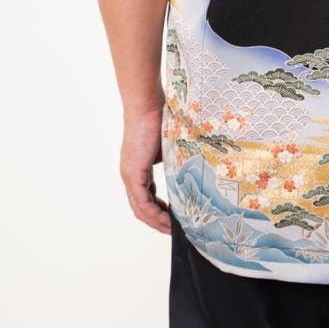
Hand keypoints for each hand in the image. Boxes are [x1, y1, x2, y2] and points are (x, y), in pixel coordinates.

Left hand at [120, 103, 171, 234]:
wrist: (146, 105)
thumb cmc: (158, 116)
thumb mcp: (169, 144)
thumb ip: (174, 158)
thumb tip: (191, 166)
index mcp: (138, 167)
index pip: (147, 195)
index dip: (159, 209)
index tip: (174, 216)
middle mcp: (130, 174)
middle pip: (141, 208)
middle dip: (158, 221)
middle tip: (174, 229)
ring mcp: (130, 175)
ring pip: (140, 208)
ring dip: (156, 222)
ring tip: (172, 230)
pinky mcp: (132, 174)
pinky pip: (142, 202)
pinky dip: (153, 214)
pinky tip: (166, 220)